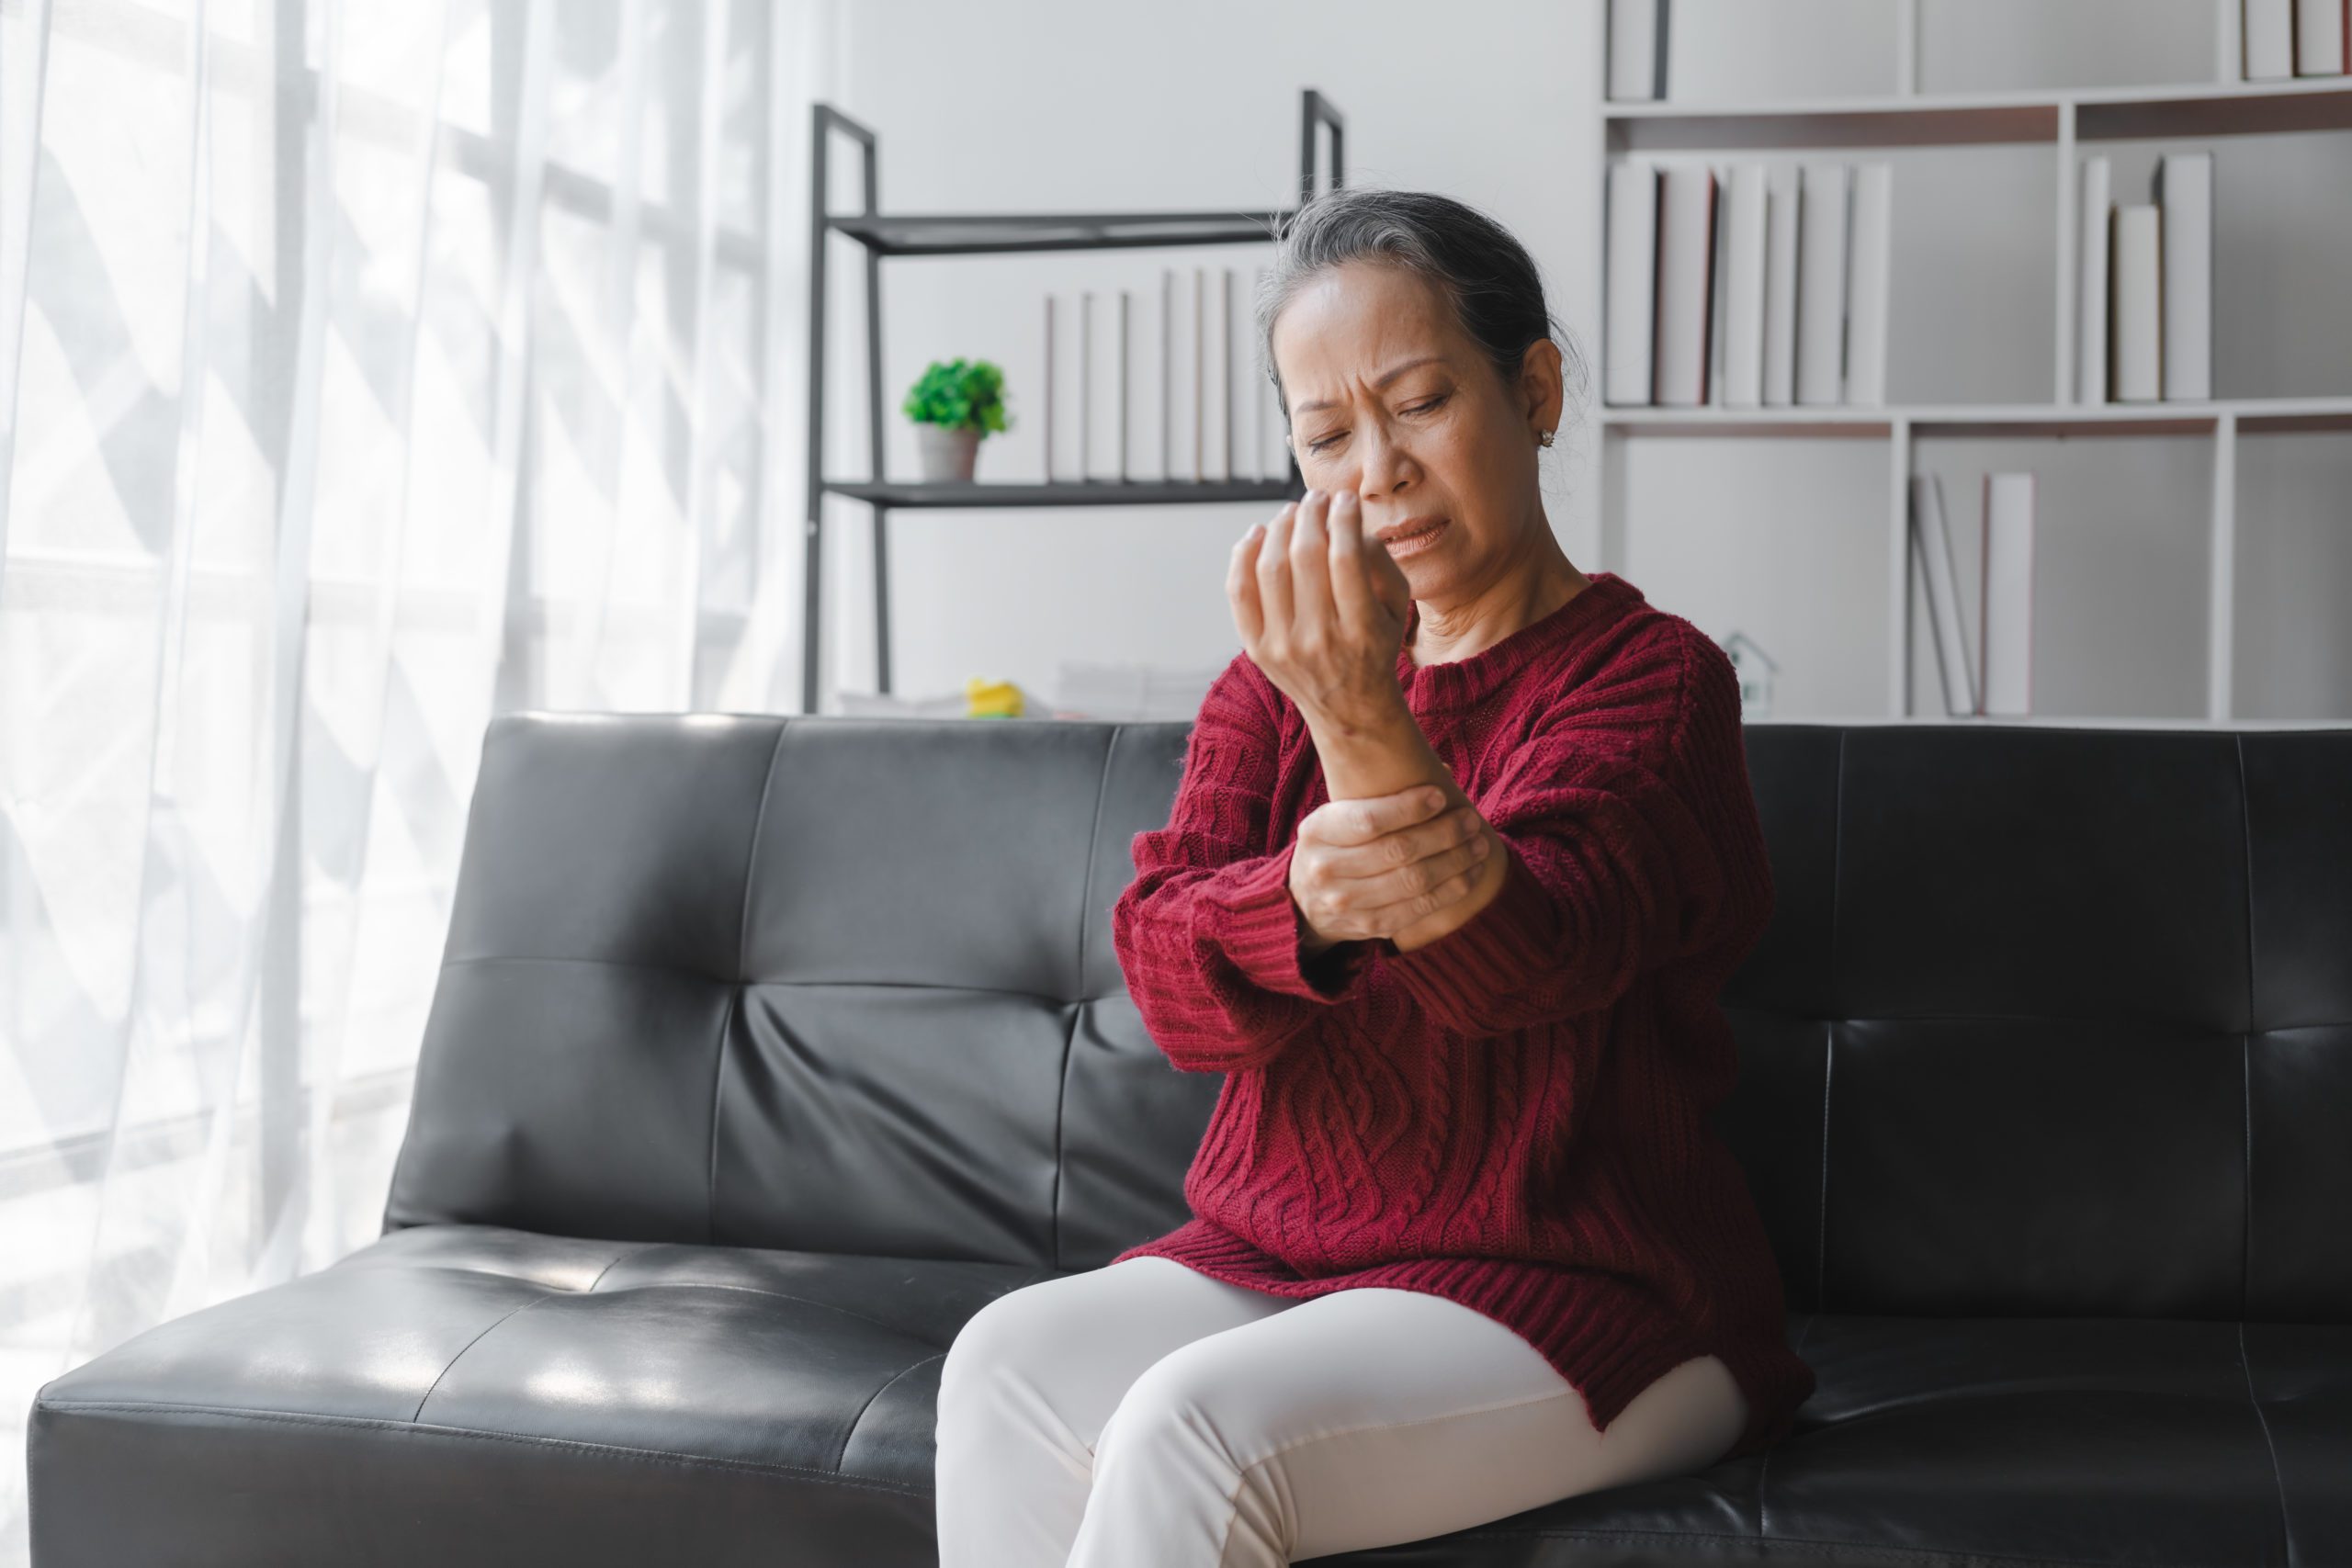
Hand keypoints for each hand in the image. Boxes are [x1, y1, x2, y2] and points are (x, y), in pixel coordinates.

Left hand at [1229, 488, 1412, 734]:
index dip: (1343, 518)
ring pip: (1270, 567)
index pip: (1346, 558)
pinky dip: (1245, 554)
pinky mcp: (1256, 648)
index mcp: (1361, 630)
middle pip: (1305, 556)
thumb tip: (1344, 519)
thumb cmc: (1375, 643)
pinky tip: (1260, 532)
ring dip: (1280, 527)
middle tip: (1316, 497)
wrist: (1348, 707)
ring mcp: (1282, 646)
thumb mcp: (1397, 607)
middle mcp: (1319, 640)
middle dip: (1311, 514)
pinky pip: (1239, 590)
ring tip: (1293, 512)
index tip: (1345, 498)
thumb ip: (1380, 560)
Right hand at [1289, 782, 1494, 949]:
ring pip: (1414, 881)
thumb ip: (1377, 797)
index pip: (1369, 820)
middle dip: (1443, 834)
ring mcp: (1346, 903)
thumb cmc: (1333, 846)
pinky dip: (1451, 890)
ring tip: (1479, 845)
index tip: (1440, 796)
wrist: (1304, 903)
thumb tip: (1443, 773)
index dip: (1409, 808)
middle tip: (1470, 821)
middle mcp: (1326, 869)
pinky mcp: (1370, 926)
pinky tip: (1471, 873)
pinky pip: (1419, 908)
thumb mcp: (1336, 817)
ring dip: (1455, 862)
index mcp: (1317, 831)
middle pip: (1397, 851)